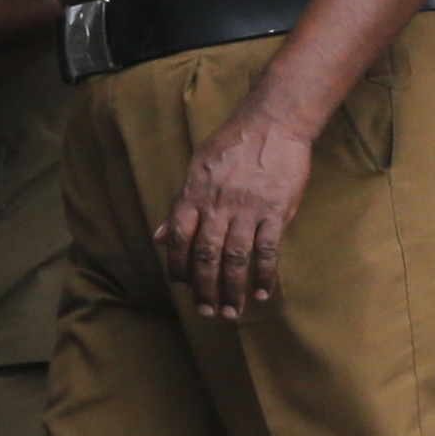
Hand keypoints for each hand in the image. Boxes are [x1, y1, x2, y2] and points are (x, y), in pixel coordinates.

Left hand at [158, 105, 313, 318]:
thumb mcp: (197, 168)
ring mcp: (248, 209)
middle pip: (206, 256)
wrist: (272, 123)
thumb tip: (158, 237)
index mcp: (195, 195)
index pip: (178, 238)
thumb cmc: (232, 143)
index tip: (182, 287)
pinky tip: (262, 292)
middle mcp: (218, 205)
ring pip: (235, 258)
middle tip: (207, 312)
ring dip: (232, 289)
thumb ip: (179, 205)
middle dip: (205, 289)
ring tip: (231, 312)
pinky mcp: (276, 211)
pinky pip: (268, 249)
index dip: (178, 266)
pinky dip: (264, 274)